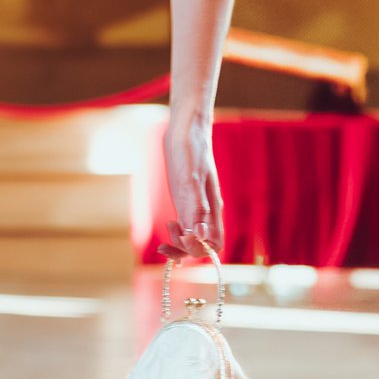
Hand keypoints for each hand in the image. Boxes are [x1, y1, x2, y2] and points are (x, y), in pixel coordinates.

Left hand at [163, 106, 222, 260]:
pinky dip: (177, 234)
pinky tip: (168, 228)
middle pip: (203, 245)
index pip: (214, 244)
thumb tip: (200, 235)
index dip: (197, 249)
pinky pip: (187, 225)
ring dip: (180, 244)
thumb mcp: (191, 177)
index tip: (180, 239)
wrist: (186, 128)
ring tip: (164, 237)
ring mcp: (196, 205)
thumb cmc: (191, 149)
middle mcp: (206, 210)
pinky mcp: (186, 198)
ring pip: (194, 237)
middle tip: (166, 242)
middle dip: (186, 250)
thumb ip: (196, 206)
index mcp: (212, 207)